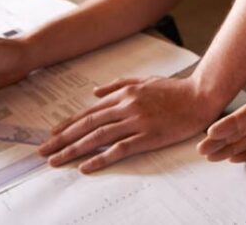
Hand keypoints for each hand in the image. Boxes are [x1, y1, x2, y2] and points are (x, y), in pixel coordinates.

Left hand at [38, 75, 213, 172]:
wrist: (201, 97)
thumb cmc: (175, 89)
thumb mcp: (145, 80)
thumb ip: (119, 84)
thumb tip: (95, 92)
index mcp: (125, 94)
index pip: (90, 111)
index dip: (69, 124)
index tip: (53, 135)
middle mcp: (127, 106)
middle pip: (88, 125)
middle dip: (63, 139)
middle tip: (44, 151)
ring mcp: (137, 122)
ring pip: (98, 137)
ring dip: (74, 149)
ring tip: (56, 160)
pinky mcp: (148, 136)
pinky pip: (119, 149)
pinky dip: (101, 158)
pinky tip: (86, 166)